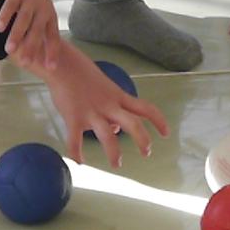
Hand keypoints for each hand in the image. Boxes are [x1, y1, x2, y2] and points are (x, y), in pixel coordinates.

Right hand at [0, 0, 61, 72]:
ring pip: (23, 20)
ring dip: (17, 35)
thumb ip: (36, 34)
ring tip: (10, 50)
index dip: (52, 52)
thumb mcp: (41, 15)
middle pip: (37, 31)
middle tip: (26, 63)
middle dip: (32, 48)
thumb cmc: (34, 1)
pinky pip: (10, 6)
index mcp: (50, 17)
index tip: (51, 68)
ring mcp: (30, 1)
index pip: (53, 37)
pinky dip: (5, 17)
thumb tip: (31, 58)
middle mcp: (42, 9)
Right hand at [36, 50, 169, 168]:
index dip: (159, 121)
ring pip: (108, 136)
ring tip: (117, 164)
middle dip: (142, 140)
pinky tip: (79, 161)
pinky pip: (75, 141)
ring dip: (114, 153)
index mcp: (118, 97)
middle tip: (146, 153)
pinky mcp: (73, 118)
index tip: (166, 134)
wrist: (62, 64)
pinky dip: (77, 153)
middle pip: (133, 124)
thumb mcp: (104, 89)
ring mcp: (91, 113)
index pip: (145, 108)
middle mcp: (109, 106)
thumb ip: (113, 108)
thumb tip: (115, 129)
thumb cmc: (82, 74)